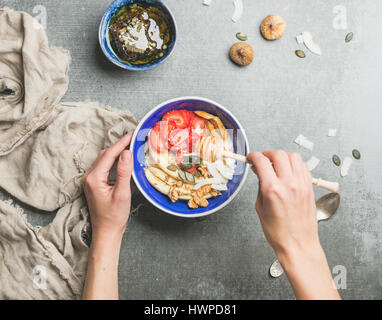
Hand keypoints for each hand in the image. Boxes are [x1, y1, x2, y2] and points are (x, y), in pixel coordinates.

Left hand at [82, 132, 133, 299]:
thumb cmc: (114, 217)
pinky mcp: (94, 184)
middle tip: (133, 138)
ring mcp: (90, 180)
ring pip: (103, 159)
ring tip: (130, 145)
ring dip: (116, 152)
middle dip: (119, 145)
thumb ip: (124, 172)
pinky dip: (113, 160)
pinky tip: (122, 159)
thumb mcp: (122, 194)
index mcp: (94, 178)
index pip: (109, 154)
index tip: (132, 134)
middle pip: (105, 155)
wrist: (106, 232)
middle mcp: (89, 177)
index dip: (121, 143)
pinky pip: (104, 166)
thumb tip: (127, 153)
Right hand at [247, 150, 339, 299]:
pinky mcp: (309, 188)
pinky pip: (303, 166)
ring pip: (293, 156)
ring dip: (282, 156)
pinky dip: (294, 164)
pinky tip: (288, 170)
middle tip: (262, 159)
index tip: (251, 157)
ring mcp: (302, 185)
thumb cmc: (279, 232)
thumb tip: (259, 172)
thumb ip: (260, 186)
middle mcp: (289, 184)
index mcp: (273, 189)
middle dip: (267, 153)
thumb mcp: (260, 207)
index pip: (262, 161)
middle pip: (279, 154)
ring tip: (276, 163)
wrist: (298, 244)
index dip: (253, 156)